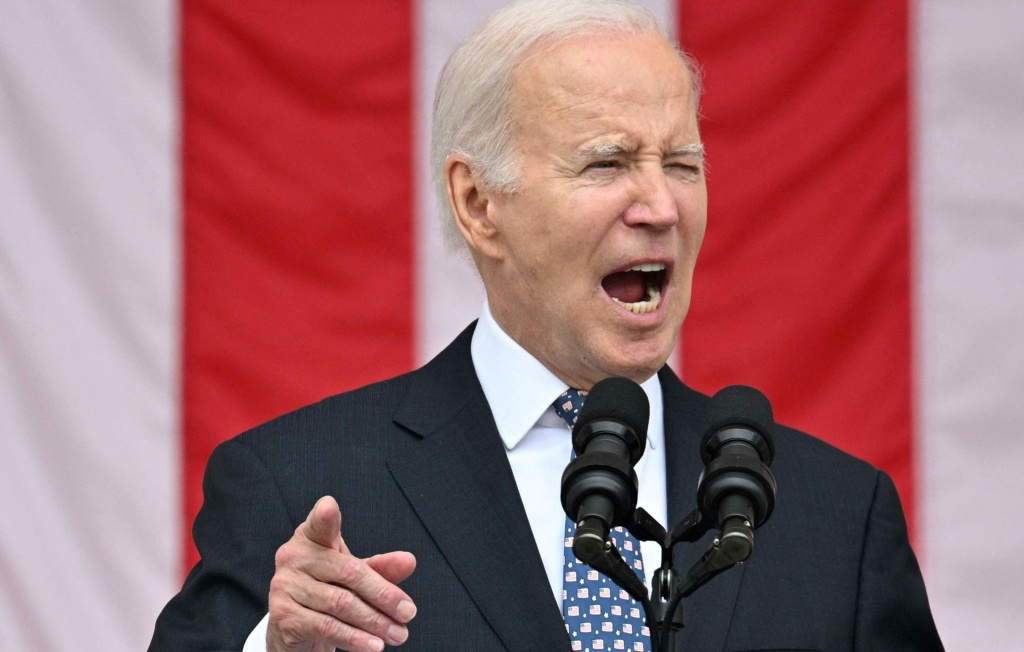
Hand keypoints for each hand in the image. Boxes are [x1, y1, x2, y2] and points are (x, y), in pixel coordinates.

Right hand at [267, 496, 416, 651]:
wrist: (293, 626)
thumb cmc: (327, 589)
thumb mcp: (353, 574)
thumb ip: (380, 567)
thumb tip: (409, 561)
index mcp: (311, 538)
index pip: (319, 524)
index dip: (324, 515)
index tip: (330, 507)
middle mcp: (293, 557)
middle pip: (348, 573)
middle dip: (383, 595)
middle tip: (408, 613)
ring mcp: (285, 585)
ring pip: (341, 604)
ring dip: (375, 622)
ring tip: (398, 634)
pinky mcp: (283, 615)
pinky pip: (326, 627)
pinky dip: (354, 639)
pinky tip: (373, 645)